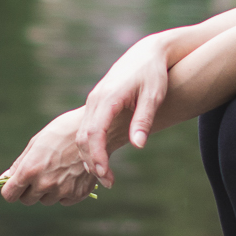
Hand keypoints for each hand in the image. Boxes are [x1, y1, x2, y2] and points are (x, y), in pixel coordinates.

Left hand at [0, 110, 98, 205]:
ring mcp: (63, 191)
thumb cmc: (61, 132)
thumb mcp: (36, 143)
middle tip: (38, 174)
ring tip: (57, 170)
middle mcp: (45, 184)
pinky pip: (63, 200)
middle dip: (28, 190)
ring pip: (46, 200)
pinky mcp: (78, 194)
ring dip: (47, 191)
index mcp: (31, 169)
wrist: (95, 132)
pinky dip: (64, 192)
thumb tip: (4, 178)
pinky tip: (70, 174)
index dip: (11, 189)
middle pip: (27, 200)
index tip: (14, 184)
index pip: (10, 194)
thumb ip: (19, 164)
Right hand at [76, 35, 168, 186]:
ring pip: (82, 133)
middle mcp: (95, 99)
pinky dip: (90, 146)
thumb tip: (138, 145)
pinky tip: (101, 159)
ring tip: (105, 176)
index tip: (104, 175)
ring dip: (90, 156)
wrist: (147, 53)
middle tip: (107, 182)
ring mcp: (93, 101)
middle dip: (92, 161)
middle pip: (83, 136)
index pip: (94, 133)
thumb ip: (143, 121)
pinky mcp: (96, 103)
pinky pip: (87, 128)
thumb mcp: (153, 96)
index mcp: (108, 98)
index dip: (97, 156)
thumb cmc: (153, 73)